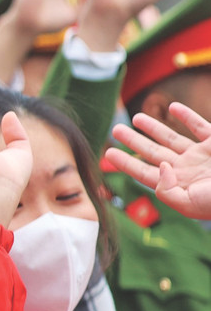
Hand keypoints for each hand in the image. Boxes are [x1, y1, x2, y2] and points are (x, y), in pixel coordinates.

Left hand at [106, 104, 210, 218]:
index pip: (145, 173)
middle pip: (153, 152)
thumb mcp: (189, 203)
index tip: (108, 153)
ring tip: (135, 118)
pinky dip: (186, 116)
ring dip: (154, 127)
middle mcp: (186, 169)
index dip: (126, 163)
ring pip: (172, 138)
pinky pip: (199, 126)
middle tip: (115, 130)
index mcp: (178, 184)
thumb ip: (166, 190)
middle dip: (134, 141)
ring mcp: (202, 155)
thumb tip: (158, 166)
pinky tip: (173, 107)